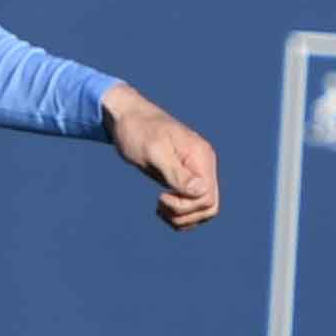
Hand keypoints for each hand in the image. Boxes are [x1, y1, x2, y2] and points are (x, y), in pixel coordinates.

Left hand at [101, 84, 218, 228]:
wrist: (126, 117)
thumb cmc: (137, 130)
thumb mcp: (153, 151)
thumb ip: (176, 173)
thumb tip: (200, 191)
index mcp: (201, 157)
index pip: (207, 197)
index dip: (185, 206)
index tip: (161, 196)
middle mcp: (203, 165)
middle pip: (209, 207)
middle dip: (184, 214)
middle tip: (159, 205)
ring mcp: (195, 172)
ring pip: (203, 210)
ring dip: (182, 217)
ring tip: (159, 208)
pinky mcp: (184, 178)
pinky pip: (192, 206)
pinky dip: (179, 214)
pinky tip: (161, 209)